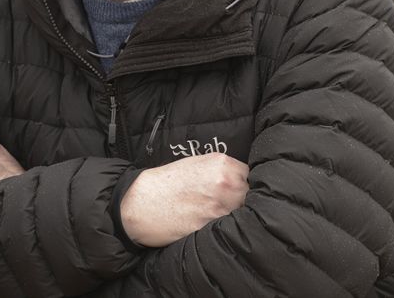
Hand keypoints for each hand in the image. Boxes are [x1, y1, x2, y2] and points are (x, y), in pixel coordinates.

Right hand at [120, 153, 248, 246]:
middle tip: (226, 204)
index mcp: (223, 164)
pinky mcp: (213, 228)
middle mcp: (226, 184)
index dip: (243, 185)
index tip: (237, 190)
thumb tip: (242, 179)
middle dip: (241, 201)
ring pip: (242, 214)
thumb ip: (223, 169)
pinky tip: (207, 223)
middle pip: (250, 196)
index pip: (252, 176)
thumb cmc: (167, 182)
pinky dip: (222, 228)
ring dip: (233, 216)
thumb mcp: (197, 163)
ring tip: (213, 213)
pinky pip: (228, 228)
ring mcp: (221, 208)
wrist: (142, 204)